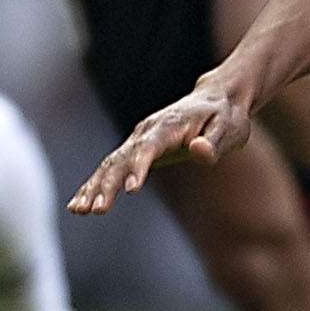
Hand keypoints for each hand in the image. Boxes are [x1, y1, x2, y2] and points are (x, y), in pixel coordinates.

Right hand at [69, 75, 255, 212]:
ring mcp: (138, 139)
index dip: (138, 166)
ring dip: (94, 187)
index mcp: (169, 125)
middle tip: (97, 209)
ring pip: (110, 164)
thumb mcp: (230, 128)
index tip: (131, 189)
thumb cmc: (226, 117)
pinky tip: (79, 205)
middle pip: (122, 158)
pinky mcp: (136, 149)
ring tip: (79, 210)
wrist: (217, 100)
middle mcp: (147, 130)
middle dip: (107, 184)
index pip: (149, 147)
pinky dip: (94, 185)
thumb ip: (214, 142)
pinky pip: (111, 168)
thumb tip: (198, 150)